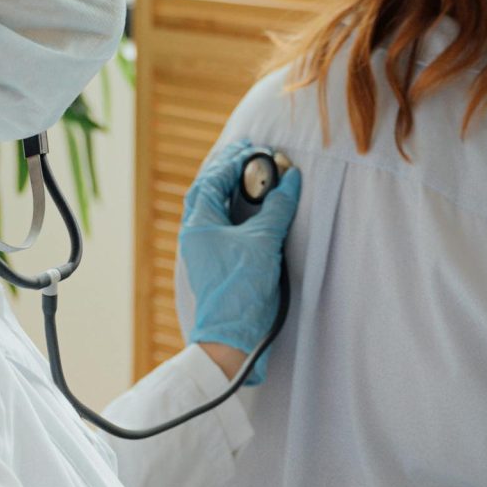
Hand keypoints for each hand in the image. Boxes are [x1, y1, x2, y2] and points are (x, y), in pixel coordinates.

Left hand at [179, 142, 300, 384]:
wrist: (234, 336)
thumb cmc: (241, 289)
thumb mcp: (264, 242)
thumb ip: (277, 207)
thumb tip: (290, 178)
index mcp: (199, 224)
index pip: (212, 180)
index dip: (233, 161)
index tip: (255, 150)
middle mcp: (196, 234)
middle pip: (208, 191)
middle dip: (229, 171)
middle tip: (253, 157)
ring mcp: (205, 250)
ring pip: (215, 209)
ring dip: (232, 190)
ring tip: (255, 178)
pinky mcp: (216, 263)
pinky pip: (223, 226)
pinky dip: (237, 211)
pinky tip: (254, 210)